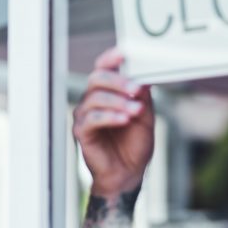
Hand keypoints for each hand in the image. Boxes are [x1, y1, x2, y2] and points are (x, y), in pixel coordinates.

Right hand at [73, 47, 154, 196]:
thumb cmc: (135, 144)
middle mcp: (93, 100)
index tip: (124, 54)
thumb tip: (143, 76)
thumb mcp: (145, 116)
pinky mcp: (82, 132)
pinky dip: (110, 117)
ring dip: (118, 101)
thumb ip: (142, 96)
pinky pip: (92, 119)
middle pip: (97, 78)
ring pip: (95, 98)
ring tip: (136, 110)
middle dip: (118, 81)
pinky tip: (124, 119)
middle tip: (136, 89)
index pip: (103, 68)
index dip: (111, 58)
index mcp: (108, 92)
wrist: (129, 173)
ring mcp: (85, 116)